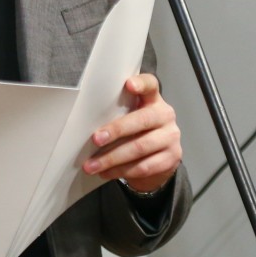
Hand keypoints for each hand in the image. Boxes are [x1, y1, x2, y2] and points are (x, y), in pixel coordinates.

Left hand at [83, 73, 181, 193]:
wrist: (160, 157)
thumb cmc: (137, 131)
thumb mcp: (131, 116)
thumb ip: (117, 112)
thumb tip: (84, 123)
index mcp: (153, 100)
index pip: (151, 85)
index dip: (141, 84)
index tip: (128, 84)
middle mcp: (166, 115)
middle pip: (142, 120)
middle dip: (116, 130)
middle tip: (95, 139)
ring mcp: (171, 137)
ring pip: (140, 147)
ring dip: (112, 158)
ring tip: (92, 165)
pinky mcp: (171, 158)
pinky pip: (144, 166)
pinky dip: (122, 171)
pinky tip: (106, 172)